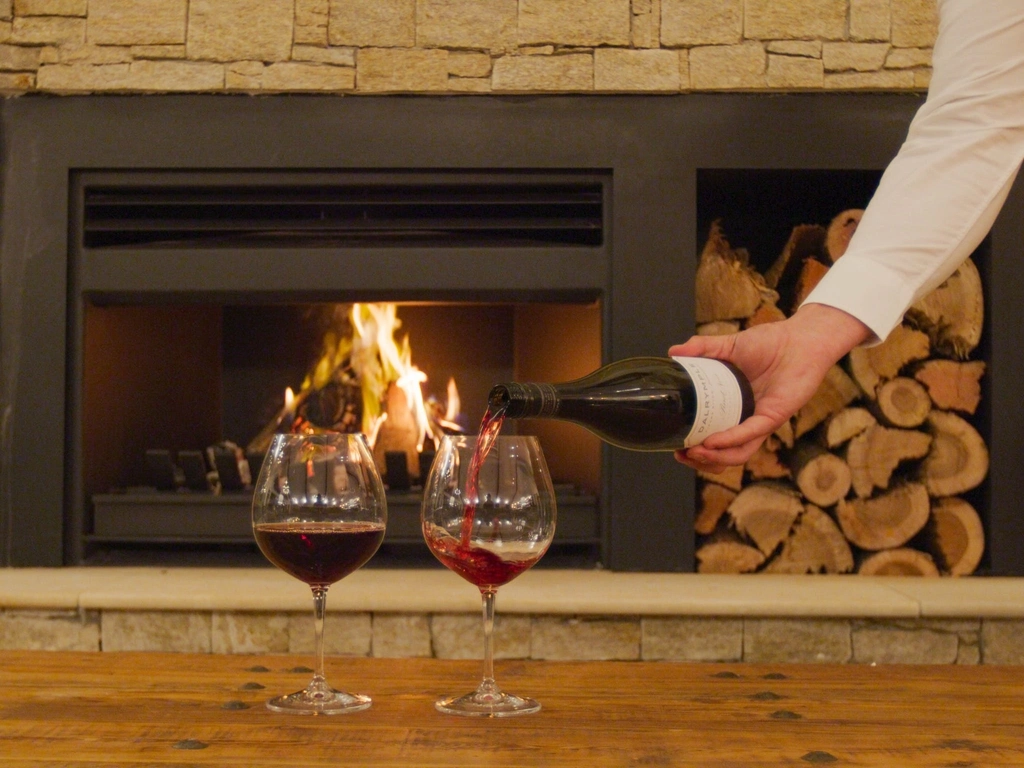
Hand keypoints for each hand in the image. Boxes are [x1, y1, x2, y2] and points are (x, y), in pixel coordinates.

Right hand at [670, 303, 871, 472]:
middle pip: (723, 453)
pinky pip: (750, 433)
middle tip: (681, 454)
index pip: (712, 435)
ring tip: (694, 453)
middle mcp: (746, 418)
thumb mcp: (728, 345)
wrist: (800, 338)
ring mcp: (760, 420)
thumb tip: (673, 352)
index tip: (675, 444)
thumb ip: (702, 348)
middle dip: (701, 460)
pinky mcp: (773, 416)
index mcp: (733, 406)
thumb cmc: (770, 343)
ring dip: (715, 457)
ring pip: (738, 452)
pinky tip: (712, 441)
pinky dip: (730, 439)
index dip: (693, 445)